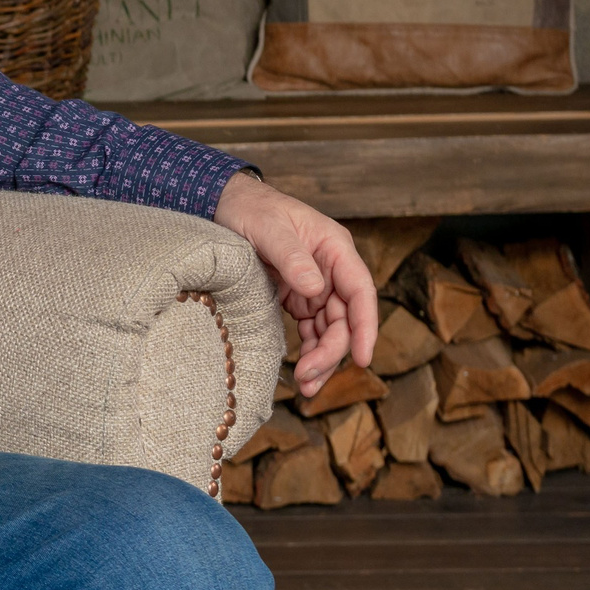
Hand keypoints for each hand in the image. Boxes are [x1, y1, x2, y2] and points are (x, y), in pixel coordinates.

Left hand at [211, 172, 377, 398]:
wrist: (224, 204)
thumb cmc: (250, 208)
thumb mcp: (268, 228)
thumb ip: (292, 257)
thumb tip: (315, 287)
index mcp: (334, 248)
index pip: (360, 292)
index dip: (365, 327)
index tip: (363, 358)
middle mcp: (331, 269)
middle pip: (345, 319)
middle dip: (331, 352)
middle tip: (308, 377)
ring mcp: (315, 284)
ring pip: (330, 329)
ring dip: (321, 358)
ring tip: (306, 385)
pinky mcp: (296, 296)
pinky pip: (311, 328)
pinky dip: (309, 350)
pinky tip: (301, 370)